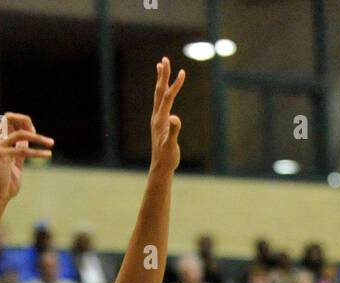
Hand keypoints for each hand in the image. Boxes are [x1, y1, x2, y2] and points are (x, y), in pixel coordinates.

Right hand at [0, 113, 53, 203]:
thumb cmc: (6, 183)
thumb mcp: (14, 163)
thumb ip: (19, 151)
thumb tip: (27, 141)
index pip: (8, 120)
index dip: (22, 123)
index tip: (35, 133)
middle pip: (9, 117)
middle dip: (25, 120)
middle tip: (38, 132)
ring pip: (20, 133)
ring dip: (38, 138)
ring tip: (51, 143)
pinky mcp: (1, 156)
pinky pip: (23, 150)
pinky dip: (37, 152)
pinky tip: (47, 154)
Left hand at [150, 57, 184, 174]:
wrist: (160, 167)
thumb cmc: (167, 158)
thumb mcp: (171, 145)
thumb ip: (174, 131)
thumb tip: (175, 118)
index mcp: (160, 119)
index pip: (167, 97)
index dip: (175, 85)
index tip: (182, 72)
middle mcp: (156, 116)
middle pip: (159, 91)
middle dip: (163, 75)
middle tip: (165, 59)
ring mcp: (157, 119)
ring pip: (158, 95)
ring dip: (160, 80)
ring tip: (160, 66)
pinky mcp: (159, 123)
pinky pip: (160, 103)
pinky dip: (162, 92)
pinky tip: (164, 90)